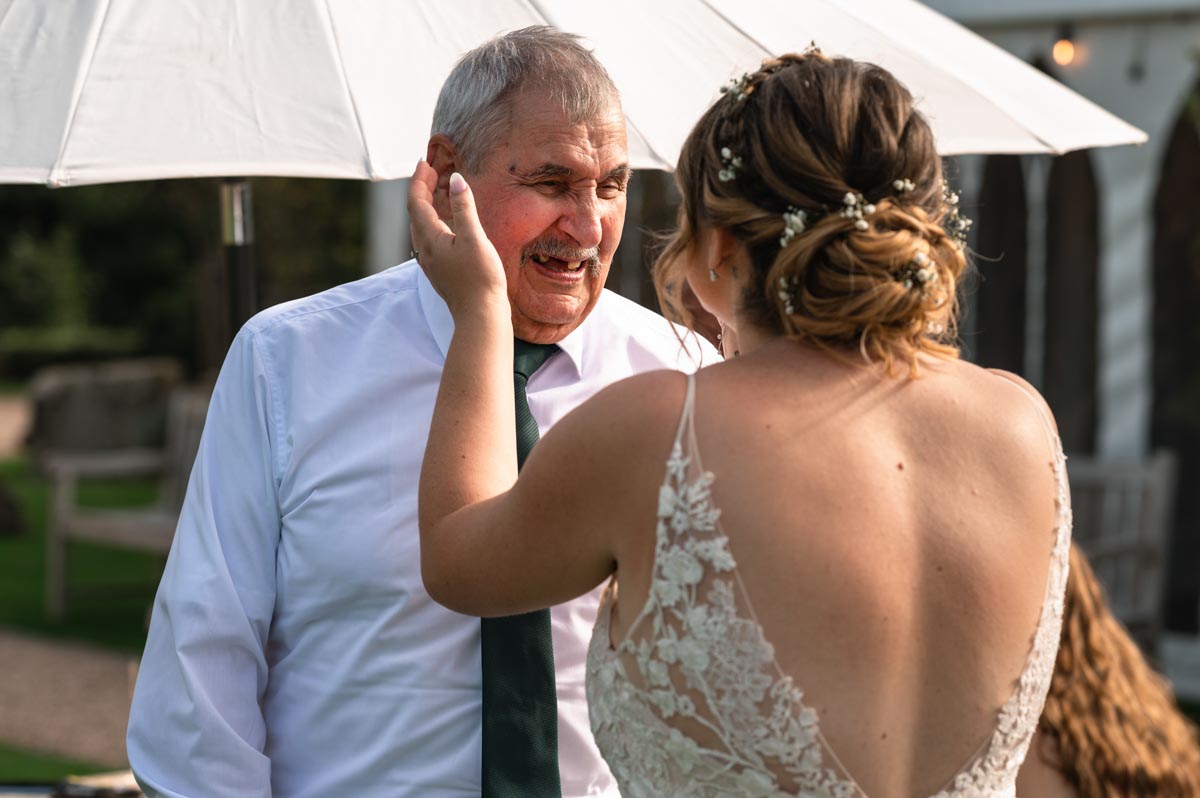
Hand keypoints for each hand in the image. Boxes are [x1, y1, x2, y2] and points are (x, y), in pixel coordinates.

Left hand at [408, 160, 508, 317]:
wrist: (480, 316)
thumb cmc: (480, 278)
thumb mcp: (474, 238)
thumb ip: (463, 207)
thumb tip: (455, 180)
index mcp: (429, 238)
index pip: (416, 202)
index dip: (419, 180)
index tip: (424, 162)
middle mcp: (424, 249)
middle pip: (416, 212)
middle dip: (422, 189)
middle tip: (431, 171)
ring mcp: (431, 261)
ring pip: (422, 226)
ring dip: (428, 205)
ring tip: (439, 190)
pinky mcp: (440, 269)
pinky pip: (431, 237)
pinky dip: (435, 220)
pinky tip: (447, 222)